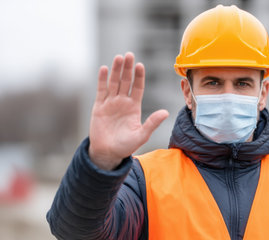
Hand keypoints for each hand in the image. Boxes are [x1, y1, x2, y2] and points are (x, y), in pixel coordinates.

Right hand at [88, 52, 168, 169]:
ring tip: (119, 57)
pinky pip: (101, 91)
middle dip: (128, 68)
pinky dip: (102, 80)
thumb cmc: (126, 146)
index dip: (139, 76)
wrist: (108, 153)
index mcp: (134, 107)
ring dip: (116, 70)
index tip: (140, 65)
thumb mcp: (141, 135)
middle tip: (129, 55)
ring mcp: (110, 103)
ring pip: (114, 83)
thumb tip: (166, 112)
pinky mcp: (99, 107)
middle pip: (125, 81)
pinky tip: (104, 69)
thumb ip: (152, 123)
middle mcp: (122, 102)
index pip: (137, 87)